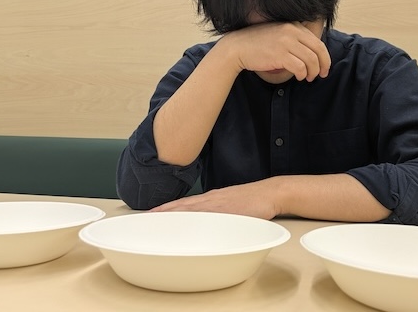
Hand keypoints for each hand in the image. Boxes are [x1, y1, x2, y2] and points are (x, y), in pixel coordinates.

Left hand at [149, 179, 280, 219]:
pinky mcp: (227, 210)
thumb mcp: (232, 206)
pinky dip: (193, 219)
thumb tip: (208, 223)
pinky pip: (206, 215)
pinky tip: (184, 223)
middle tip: (146, 218)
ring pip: (190, 209)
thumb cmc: (254, 201)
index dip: (166, 208)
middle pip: (182, 206)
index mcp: (211, 199)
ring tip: (157, 219)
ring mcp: (218, 204)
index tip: (152, 213)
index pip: (184, 204)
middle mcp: (211, 200)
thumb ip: (218, 213)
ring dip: (173, 214)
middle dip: (164, 212)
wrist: (270, 193)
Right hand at [220, 21, 330, 81]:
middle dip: (323, 64)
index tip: (323, 66)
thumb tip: (310, 53)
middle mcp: (291, 32)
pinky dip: (302, 74)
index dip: (324, 56)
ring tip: (308, 78)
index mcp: (293, 26)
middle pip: (318, 50)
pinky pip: (300, 67)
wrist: (237, 47)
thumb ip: (293, 39)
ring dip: (313, 72)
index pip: (317, 41)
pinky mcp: (280, 55)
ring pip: (311, 60)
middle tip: (322, 75)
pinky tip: (299, 77)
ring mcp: (286, 42)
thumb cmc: (257, 44)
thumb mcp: (278, 34)